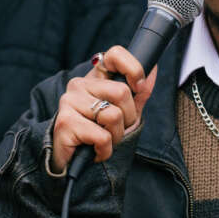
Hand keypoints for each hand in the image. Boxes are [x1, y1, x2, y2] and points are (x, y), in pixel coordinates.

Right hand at [51, 46, 157, 172]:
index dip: (134, 69)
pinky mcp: (65, 122)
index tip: (138, 88)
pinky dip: (105, 150)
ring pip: (113, 115)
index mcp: (95, 78)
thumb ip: (138, 93)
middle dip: (128, 117)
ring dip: (115, 136)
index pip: (115, 55)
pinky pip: (102, 136)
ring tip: (102, 141)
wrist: (71, 162)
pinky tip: (94, 150)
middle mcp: (79, 84)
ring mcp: (69, 101)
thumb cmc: (98, 134)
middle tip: (114, 129)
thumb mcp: (124, 112)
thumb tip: (153, 69)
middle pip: (122, 91)